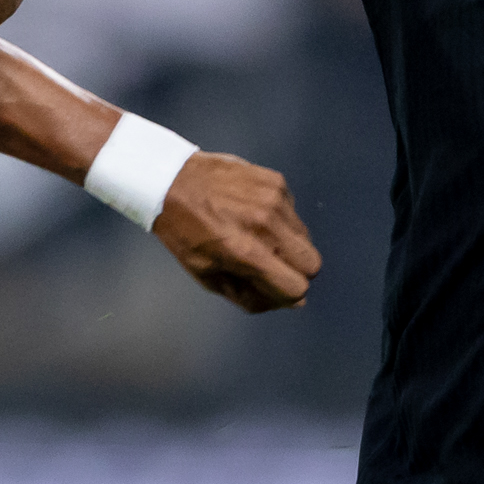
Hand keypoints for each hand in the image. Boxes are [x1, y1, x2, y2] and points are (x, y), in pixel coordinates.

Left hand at [152, 152, 322, 312]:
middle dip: (296, 271)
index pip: (297, 287)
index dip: (287, 293)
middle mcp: (266, 226)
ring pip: (306, 237)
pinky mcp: (276, 181)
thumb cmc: (184, 233)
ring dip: (288, 244)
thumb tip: (293, 303)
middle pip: (312, 264)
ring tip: (258, 236)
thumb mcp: (207, 276)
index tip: (274, 286)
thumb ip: (251, 295)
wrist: (172, 180)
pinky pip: (294, 212)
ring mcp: (275, 200)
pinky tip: (254, 214)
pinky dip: (281, 220)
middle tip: (272, 264)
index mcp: (246, 253)